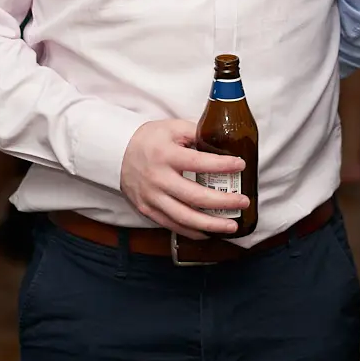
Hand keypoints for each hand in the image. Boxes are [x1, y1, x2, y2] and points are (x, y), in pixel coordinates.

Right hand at [119, 118, 246, 237]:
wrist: (116, 153)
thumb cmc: (149, 139)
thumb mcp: (171, 128)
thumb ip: (196, 133)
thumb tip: (224, 140)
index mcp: (166, 156)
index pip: (199, 163)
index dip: (223, 165)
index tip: (241, 165)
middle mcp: (158, 179)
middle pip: (195, 197)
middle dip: (223, 202)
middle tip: (243, 201)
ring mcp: (152, 198)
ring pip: (184, 218)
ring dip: (211, 225)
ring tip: (232, 226)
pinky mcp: (147, 210)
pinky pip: (172, 225)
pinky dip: (192, 232)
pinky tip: (208, 232)